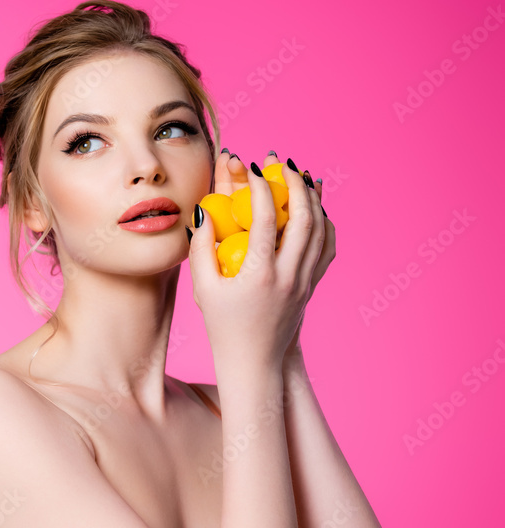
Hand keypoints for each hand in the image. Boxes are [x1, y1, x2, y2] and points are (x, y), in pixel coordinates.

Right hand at [188, 157, 325, 368]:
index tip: (254, 169)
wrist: (255, 363)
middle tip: (280, 164)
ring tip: (302, 176)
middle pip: (303, 219)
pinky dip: (325, 224)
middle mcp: (289, 276)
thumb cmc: (224, 327)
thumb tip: (201, 212)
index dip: (261, 189)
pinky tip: (316, 209)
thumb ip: (201, 249)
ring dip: (313, 199)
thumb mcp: (204, 289)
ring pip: (320, 231)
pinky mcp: (311, 286)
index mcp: (260, 275)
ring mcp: (305, 282)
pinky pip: (326, 249)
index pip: (267, 220)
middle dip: (294, 184)